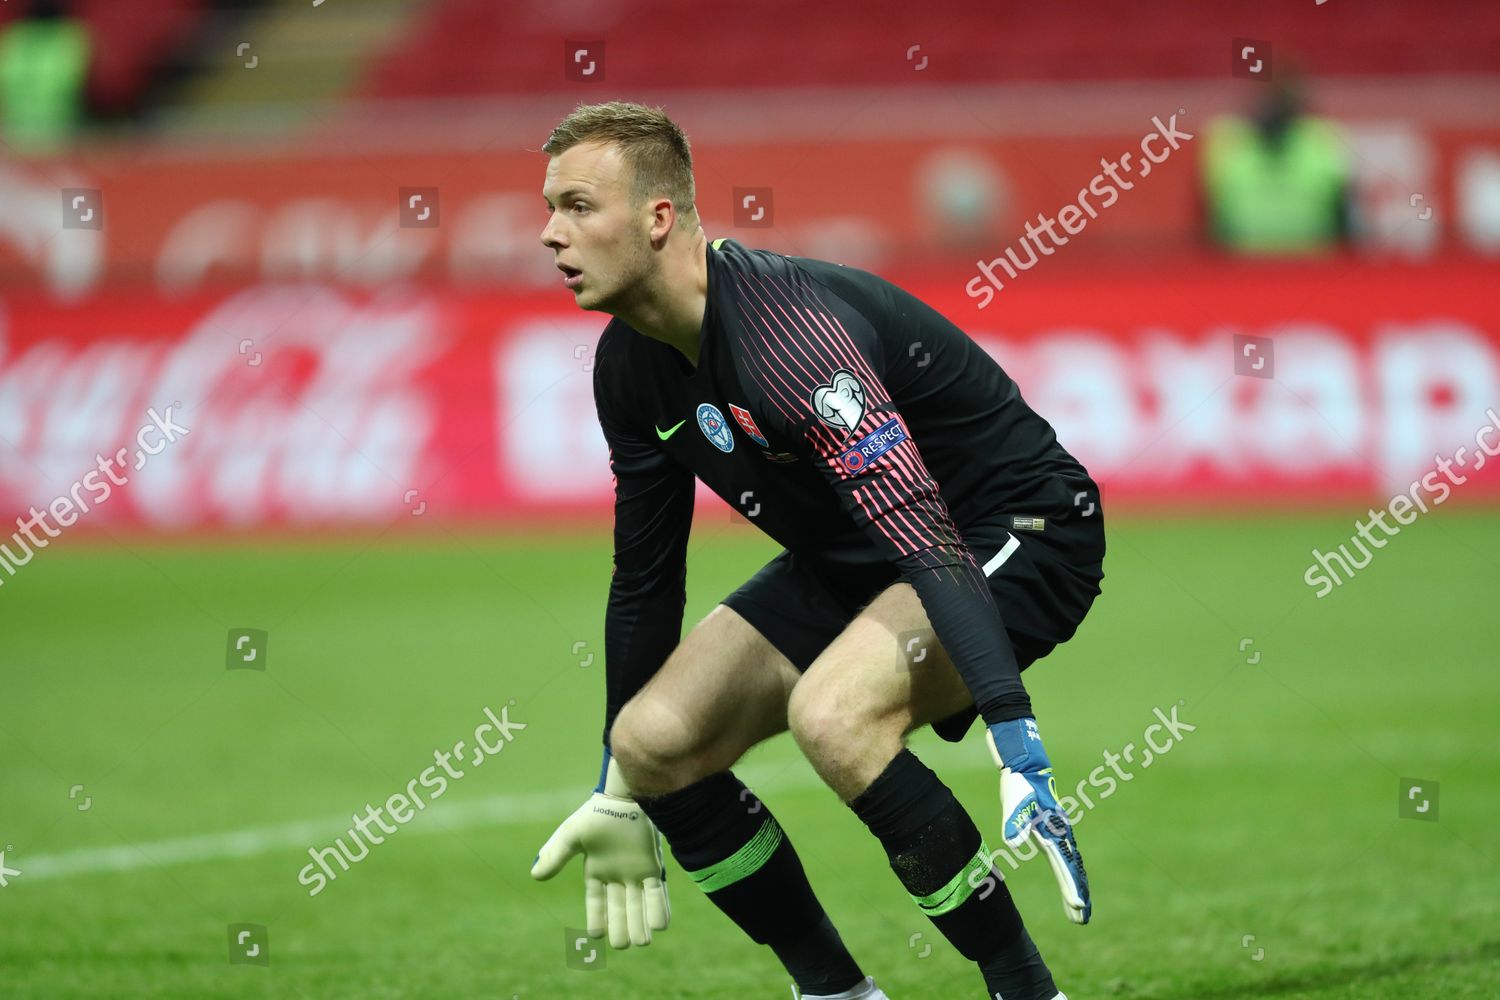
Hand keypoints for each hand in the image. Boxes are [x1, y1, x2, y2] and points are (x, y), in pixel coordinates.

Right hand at [530, 753, 671, 946]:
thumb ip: (556, 855)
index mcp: (595, 871)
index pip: (596, 902)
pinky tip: (661, 925)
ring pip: (638, 904)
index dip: (597, 919)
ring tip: (642, 942)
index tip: (596, 937)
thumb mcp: (571, 836)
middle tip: (622, 945)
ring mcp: (635, 872)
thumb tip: (535, 875)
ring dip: (640, 923)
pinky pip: (656, 892)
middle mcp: (616, 875)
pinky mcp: (653, 866)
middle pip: (619, 908)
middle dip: (621, 926)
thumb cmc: (596, 814)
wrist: (625, 797)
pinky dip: (659, 908)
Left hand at [986, 718, 1090, 923]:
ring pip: (1071, 866)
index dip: (1071, 887)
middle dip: (1078, 895)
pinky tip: (1069, 883)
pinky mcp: (1053, 831)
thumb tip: (1012, 843)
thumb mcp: (1013, 803)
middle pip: (1073, 870)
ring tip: (1078, 912)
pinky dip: (1069, 875)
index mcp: (1054, 832)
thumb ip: (1014, 823)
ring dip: (1075, 887)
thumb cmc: (1018, 785)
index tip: (1077, 907)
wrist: (1024, 765)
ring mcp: (1059, 833)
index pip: (1065, 866)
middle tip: (1081, 920)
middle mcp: (1061, 834)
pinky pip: (1066, 859)